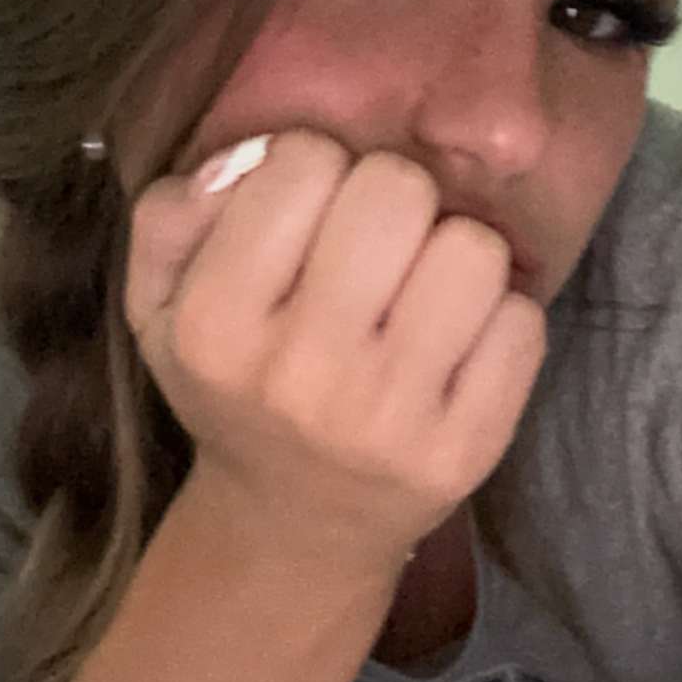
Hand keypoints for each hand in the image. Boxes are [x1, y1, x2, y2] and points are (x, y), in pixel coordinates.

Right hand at [125, 129, 547, 575]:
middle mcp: (300, 373)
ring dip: (453, 254)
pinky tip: (457, 347)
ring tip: (421, 291)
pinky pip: (522, 322)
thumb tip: (254, 156)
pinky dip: (498, 319)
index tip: (308, 216)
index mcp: (216, 324)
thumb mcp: (158, 304)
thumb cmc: (237, 386)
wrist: (295, 524)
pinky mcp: (465, 450)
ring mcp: (389, 418)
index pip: (305, 161)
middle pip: (398, 190)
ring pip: (474, 248)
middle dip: (393, 199)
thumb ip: (171, 214)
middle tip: (378, 245)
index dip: (315, 169)